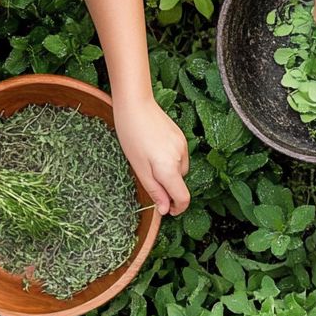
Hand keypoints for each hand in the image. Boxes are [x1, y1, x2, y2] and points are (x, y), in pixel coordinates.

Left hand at [114, 97, 189, 214]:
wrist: (136, 104)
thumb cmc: (131, 135)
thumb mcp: (139, 168)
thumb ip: (155, 190)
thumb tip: (165, 210)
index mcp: (169, 168)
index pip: (183, 197)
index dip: (177, 208)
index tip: (166, 210)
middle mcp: (181, 158)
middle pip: (179, 183)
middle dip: (167, 185)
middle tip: (145, 174)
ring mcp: (183, 146)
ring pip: (179, 170)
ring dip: (168, 172)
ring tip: (148, 158)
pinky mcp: (181, 137)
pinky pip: (179, 156)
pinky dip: (169, 160)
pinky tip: (153, 148)